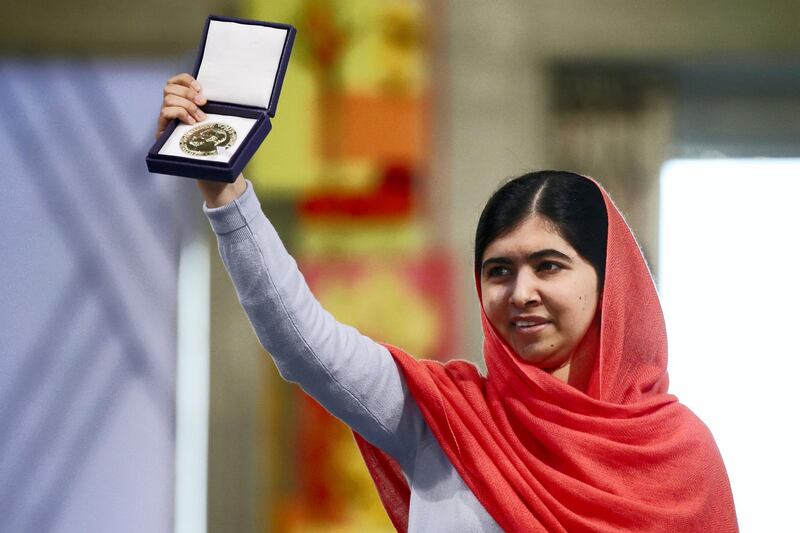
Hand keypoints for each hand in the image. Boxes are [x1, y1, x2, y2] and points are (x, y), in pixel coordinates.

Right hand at [156, 73, 245, 205]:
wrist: (214, 175)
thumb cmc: (220, 150)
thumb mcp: (223, 128)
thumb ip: (225, 114)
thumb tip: (255, 109)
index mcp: (184, 104)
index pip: (176, 81)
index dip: (186, 79)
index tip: (201, 87)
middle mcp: (172, 110)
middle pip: (169, 87)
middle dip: (187, 92)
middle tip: (203, 102)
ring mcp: (167, 121)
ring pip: (167, 98)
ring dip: (186, 105)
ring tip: (200, 118)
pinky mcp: (163, 133)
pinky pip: (165, 113)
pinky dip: (179, 113)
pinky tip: (191, 122)